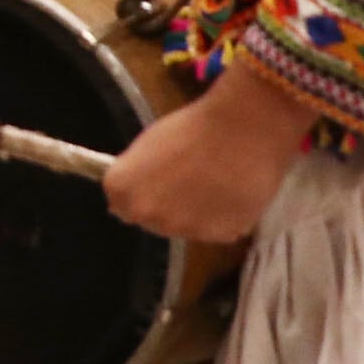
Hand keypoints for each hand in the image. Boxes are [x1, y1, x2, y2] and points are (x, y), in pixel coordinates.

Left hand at [105, 69, 318, 242]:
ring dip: (197, 214)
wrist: (241, 127)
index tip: (160, 179)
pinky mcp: (220, 236)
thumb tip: (130, 196)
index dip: (144, 192)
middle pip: (154, 220)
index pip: (122, 206)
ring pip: (187, 228)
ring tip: (215, 183)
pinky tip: (233, 192)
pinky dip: (225, 218)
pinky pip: (219, 230)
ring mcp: (184, 230)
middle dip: (168, 206)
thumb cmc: (190, 127)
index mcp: (123, 192)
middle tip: (190, 180)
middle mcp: (148, 216)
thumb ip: (135, 176)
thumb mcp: (146, 146)